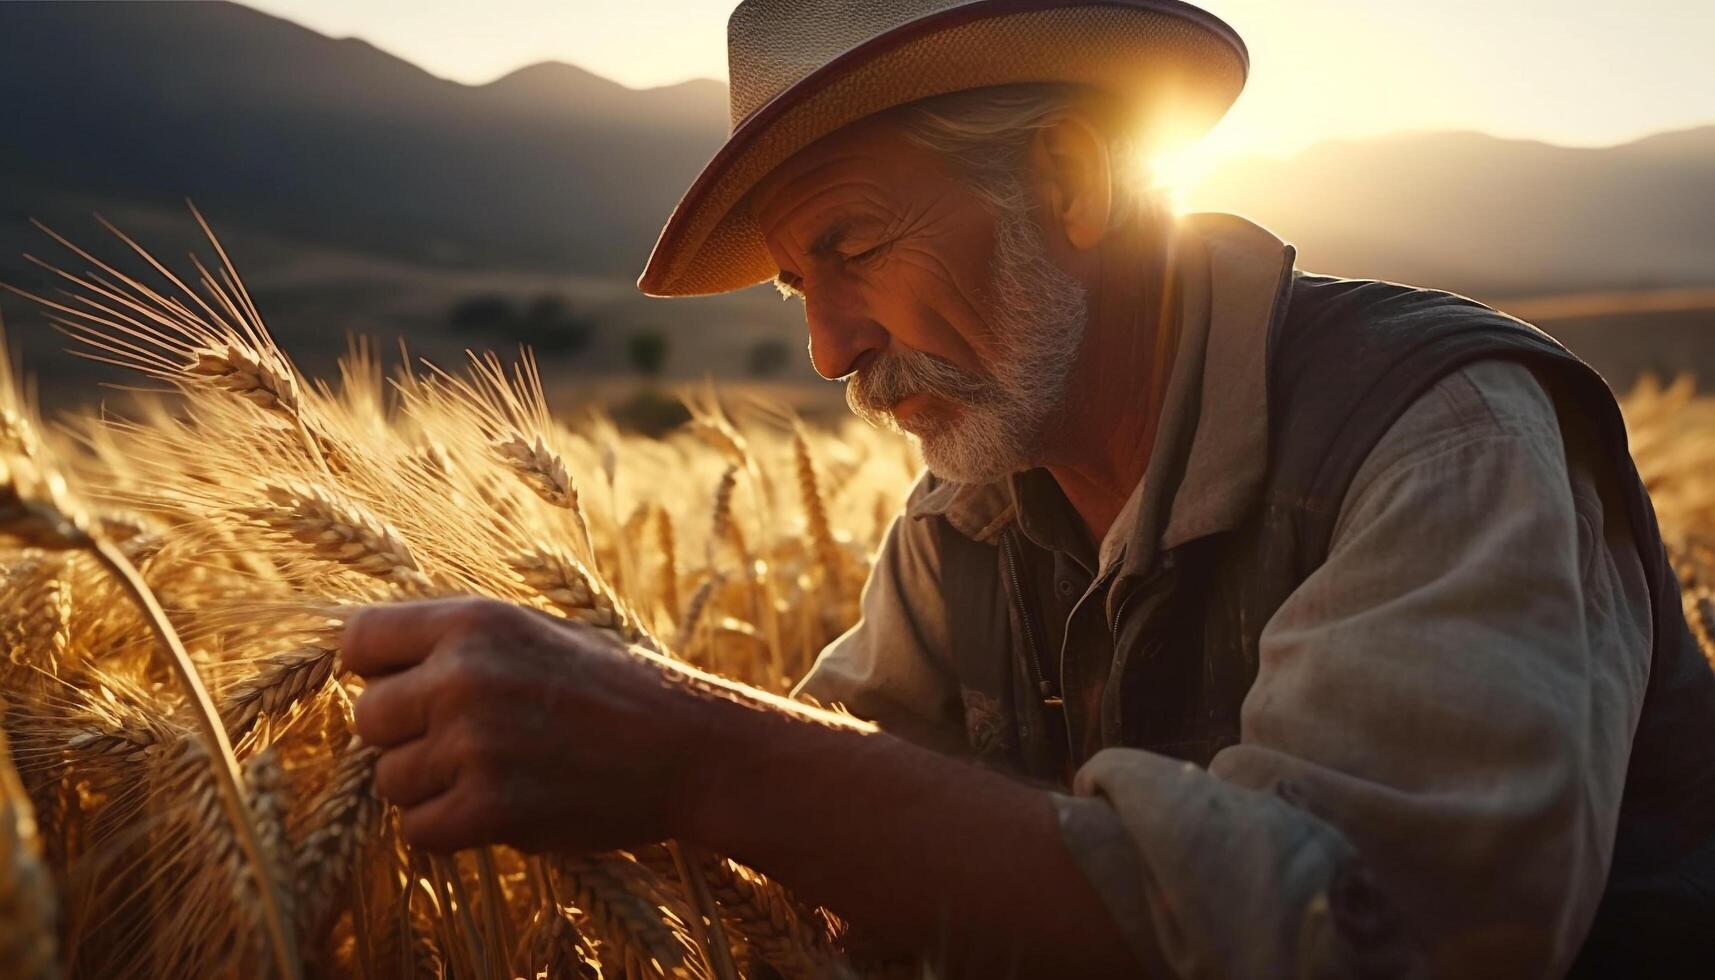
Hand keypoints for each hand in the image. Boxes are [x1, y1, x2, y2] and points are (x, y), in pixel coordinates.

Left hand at [341, 597, 717, 853]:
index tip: (409, 689)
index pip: (358, 641)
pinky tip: (494, 809)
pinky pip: (417, 830)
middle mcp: (464, 676)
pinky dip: (448, 830)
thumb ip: (458, 641)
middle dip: (405, 735)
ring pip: (389, 781)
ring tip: (493, 773)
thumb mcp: (537, 629)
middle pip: (367, 718)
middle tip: (464, 741)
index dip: (378, 670)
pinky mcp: (491, 807)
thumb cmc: (614, 685)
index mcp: (473, 620)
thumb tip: (369, 659)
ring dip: (430, 787)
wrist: (689, 745)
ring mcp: (475, 744)